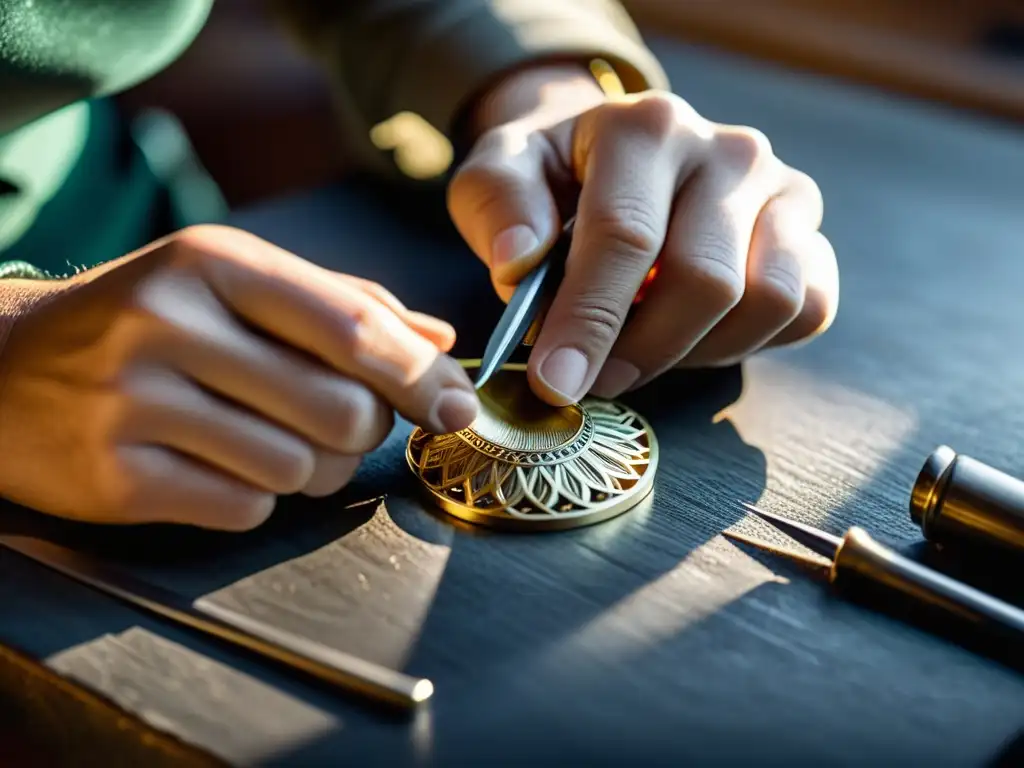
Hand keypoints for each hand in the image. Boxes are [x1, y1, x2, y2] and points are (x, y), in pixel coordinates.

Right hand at [0, 226, 477, 528]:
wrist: (6, 368)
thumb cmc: (148, 320)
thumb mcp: (236, 284)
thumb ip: (344, 306)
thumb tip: (439, 342)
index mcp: (214, 263)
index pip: (351, 325)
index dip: (421, 376)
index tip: (459, 407)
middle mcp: (169, 322)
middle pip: (341, 410)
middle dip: (363, 431)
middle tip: (341, 424)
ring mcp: (133, 402)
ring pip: (297, 468)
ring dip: (309, 469)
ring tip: (269, 442)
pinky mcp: (113, 476)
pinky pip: (242, 510)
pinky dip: (252, 499)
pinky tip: (215, 466)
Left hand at [448, 65, 838, 405]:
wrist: (621, 156)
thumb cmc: (557, 176)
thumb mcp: (501, 172)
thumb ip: (498, 206)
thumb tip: (518, 261)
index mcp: (647, 128)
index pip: (626, 235)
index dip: (588, 320)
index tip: (555, 382)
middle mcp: (729, 151)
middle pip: (704, 279)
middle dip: (641, 349)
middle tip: (592, 379)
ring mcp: (783, 191)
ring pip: (768, 301)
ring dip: (697, 350)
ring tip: (641, 348)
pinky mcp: (811, 235)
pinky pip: (808, 310)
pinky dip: (749, 343)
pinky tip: (693, 336)